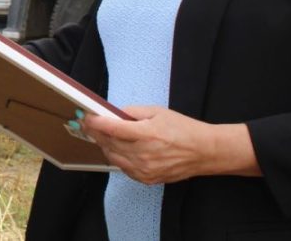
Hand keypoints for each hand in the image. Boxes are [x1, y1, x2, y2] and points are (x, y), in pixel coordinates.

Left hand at [81, 105, 258, 183]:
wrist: (204, 152)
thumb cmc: (183, 129)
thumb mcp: (158, 112)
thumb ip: (132, 112)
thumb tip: (113, 113)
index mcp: (147, 134)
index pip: (112, 128)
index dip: (95, 122)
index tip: (86, 117)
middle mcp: (144, 154)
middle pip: (108, 144)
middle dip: (96, 133)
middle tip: (88, 125)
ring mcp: (145, 170)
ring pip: (113, 157)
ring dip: (105, 146)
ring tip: (103, 136)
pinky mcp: (147, 179)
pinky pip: (123, 168)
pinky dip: (117, 158)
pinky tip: (119, 149)